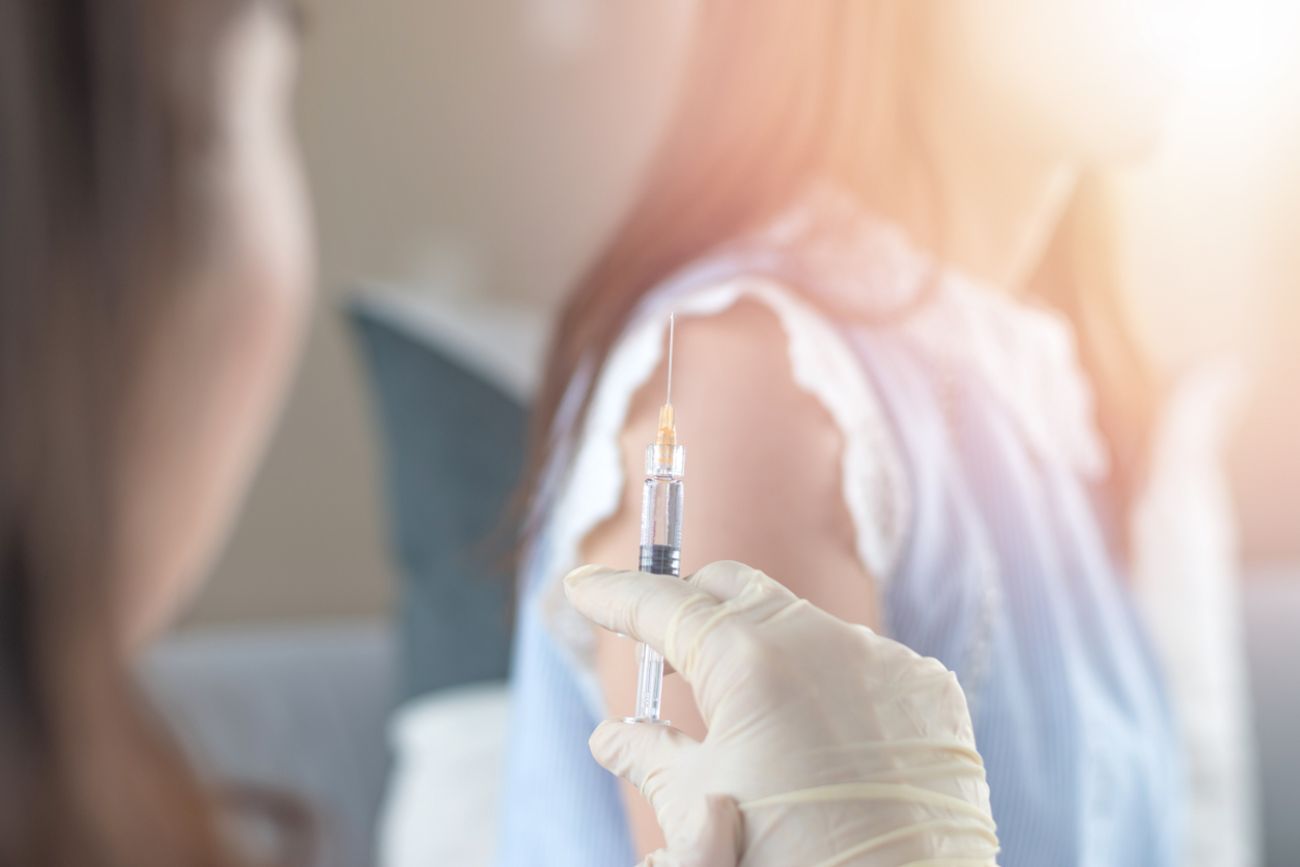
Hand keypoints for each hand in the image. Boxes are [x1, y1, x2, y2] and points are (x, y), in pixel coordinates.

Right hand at [565, 561, 999, 866]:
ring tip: (747, 712)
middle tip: (660, 643)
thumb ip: (647, 756)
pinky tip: (822, 739)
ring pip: (800, 624)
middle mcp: (821, 638)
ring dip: (763, 650)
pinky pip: (862, 662)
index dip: (614, 596)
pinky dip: (829, 683)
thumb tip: (612, 737)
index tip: (582, 588)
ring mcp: (881, 657)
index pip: (663, 604)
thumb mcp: (695, 812)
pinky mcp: (928, 686)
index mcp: (749, 660)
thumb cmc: (789, 862)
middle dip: (689, 606)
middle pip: (732, 588)